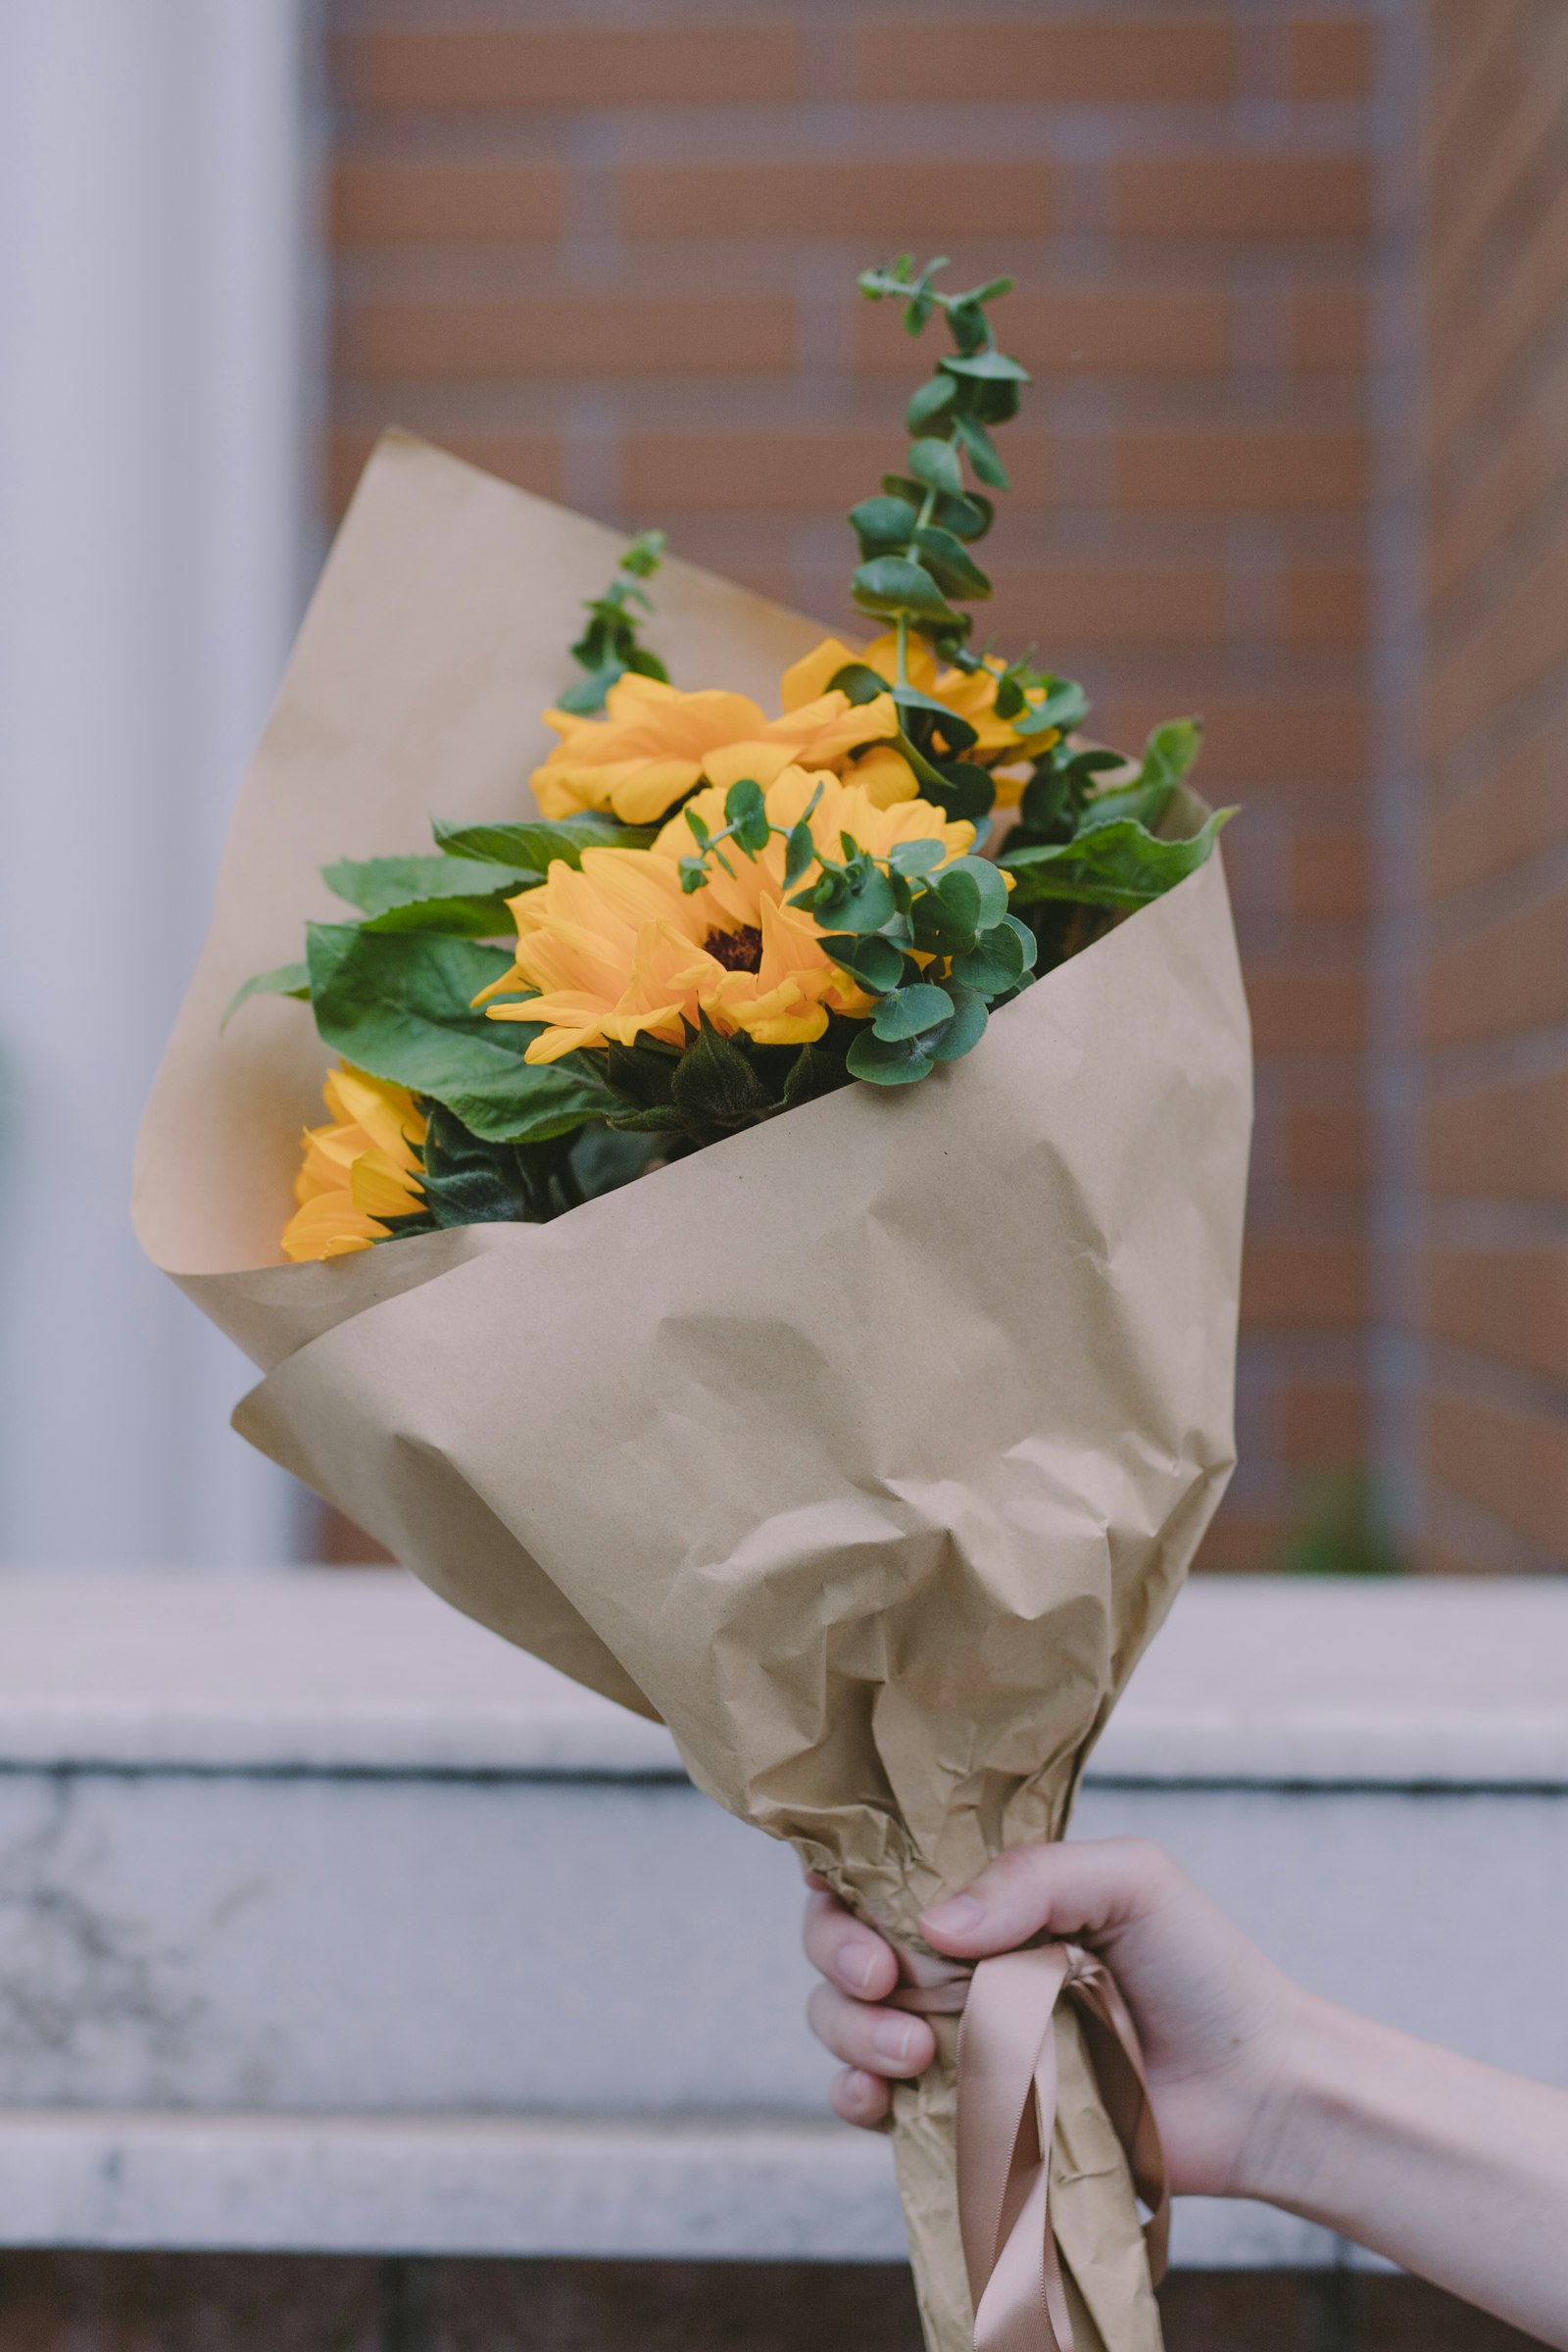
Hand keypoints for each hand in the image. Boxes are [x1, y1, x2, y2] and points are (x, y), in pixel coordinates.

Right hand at [803, 1836, 1302, 2198]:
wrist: (1254, 2093)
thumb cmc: (1201, 1969)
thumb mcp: (1129, 1882)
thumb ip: (1034, 1878)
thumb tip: (931, 1923)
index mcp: (990, 1894)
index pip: (882, 1865)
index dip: (840, 1872)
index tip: (837, 1890)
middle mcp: (959, 1960)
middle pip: (842, 1940)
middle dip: (838, 1952)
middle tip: (881, 1977)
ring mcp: (957, 2037)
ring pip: (844, 2018)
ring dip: (851, 2029)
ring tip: (914, 2050)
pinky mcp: (967, 2113)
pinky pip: (876, 2103)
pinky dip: (856, 2097)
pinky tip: (880, 2098)